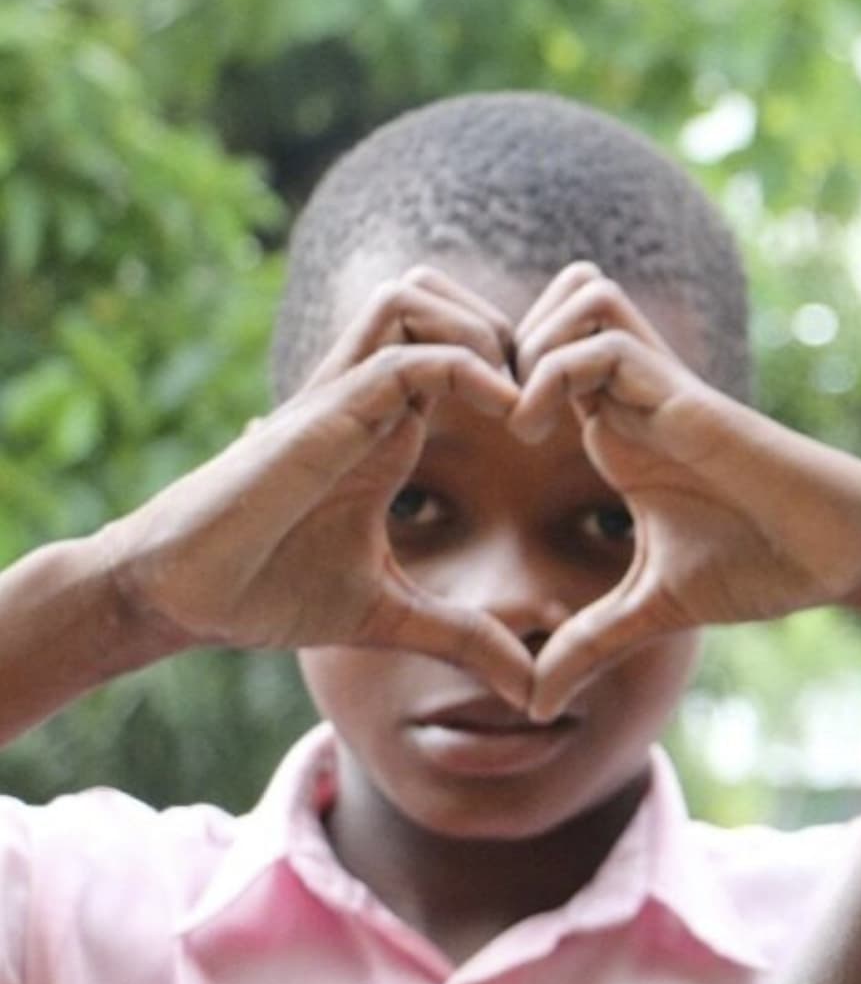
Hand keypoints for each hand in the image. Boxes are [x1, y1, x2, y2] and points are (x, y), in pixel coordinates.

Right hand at [94, 267, 532, 702]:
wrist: (176, 596)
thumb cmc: (265, 591)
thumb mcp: (390, 617)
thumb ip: (464, 637)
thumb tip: (531, 687)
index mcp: (387, 427)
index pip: (455, 346)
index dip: (515, 363)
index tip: (562, 423)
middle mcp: (365, 398)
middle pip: (435, 295)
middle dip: (505, 323)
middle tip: (548, 392)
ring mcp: (339, 397)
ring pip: (413, 297)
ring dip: (481, 329)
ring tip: (524, 398)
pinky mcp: (321, 414)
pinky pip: (402, 355)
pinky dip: (463, 367)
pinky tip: (507, 418)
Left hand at [507, 264, 860, 718]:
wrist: (846, 551)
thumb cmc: (768, 565)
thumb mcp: (655, 609)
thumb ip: (592, 642)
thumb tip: (535, 701)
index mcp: (619, 431)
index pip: (542, 354)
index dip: (493, 377)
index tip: (462, 440)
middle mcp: (636, 396)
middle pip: (556, 299)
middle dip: (503, 338)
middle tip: (476, 410)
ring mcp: (664, 389)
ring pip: (581, 294)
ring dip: (533, 343)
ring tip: (513, 417)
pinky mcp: (689, 398)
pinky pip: (605, 345)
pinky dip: (556, 374)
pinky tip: (539, 433)